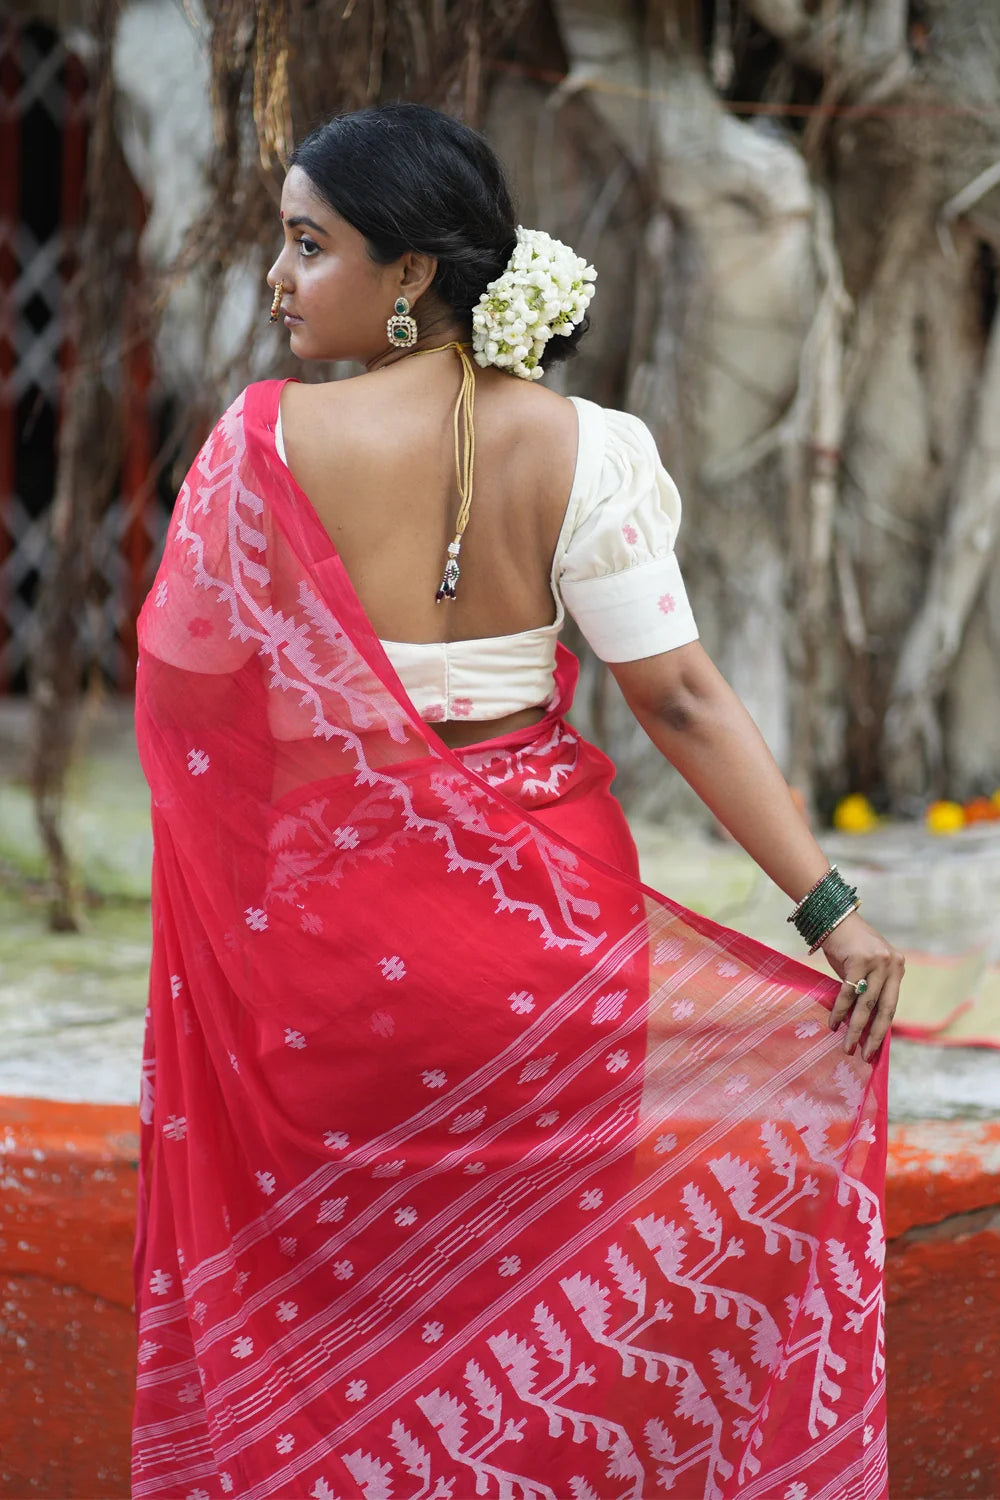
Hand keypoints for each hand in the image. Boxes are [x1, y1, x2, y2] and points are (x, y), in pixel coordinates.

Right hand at [818, 909, 904, 1061]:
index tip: (874, 1049)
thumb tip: (863, 1022)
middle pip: (884, 1008)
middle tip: (865, 1056)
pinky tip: (833, 1023)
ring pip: (867, 1004)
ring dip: (855, 1028)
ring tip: (847, 1046)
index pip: (891, 1005)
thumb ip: (869, 988)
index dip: (882, 1029)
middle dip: (874, 1035)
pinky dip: (840, 1010)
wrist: (833, 916)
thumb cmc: (847, 944)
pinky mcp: (859, 960)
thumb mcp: (865, 966)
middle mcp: (892, 965)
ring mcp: (877, 962)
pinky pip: (849, 992)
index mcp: (897, 967)